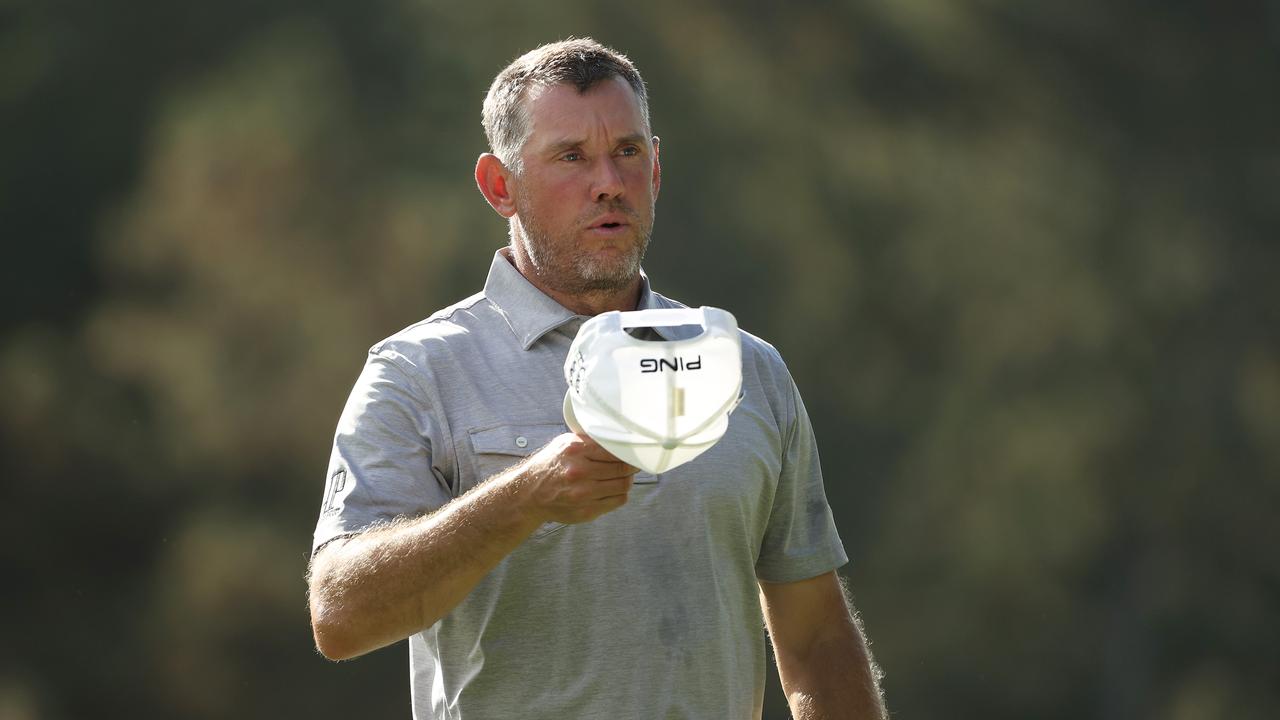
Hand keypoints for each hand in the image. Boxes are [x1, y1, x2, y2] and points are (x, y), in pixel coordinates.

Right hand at [515, 433, 637, 524]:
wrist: (530, 493)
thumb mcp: (565, 443)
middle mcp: (579, 472)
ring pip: (623, 486)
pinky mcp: (586, 511)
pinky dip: (620, 494)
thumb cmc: (550, 465)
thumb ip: (590, 440)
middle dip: (632, 466)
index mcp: (575, 450)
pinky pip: (617, 501)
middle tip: (634, 463)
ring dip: (627, 480)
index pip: (615, 451)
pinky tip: (614, 488)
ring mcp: (583, 494)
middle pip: (622, 469)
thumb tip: (620, 438)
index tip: (635, 451)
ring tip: (623, 476)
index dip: (630, 452)